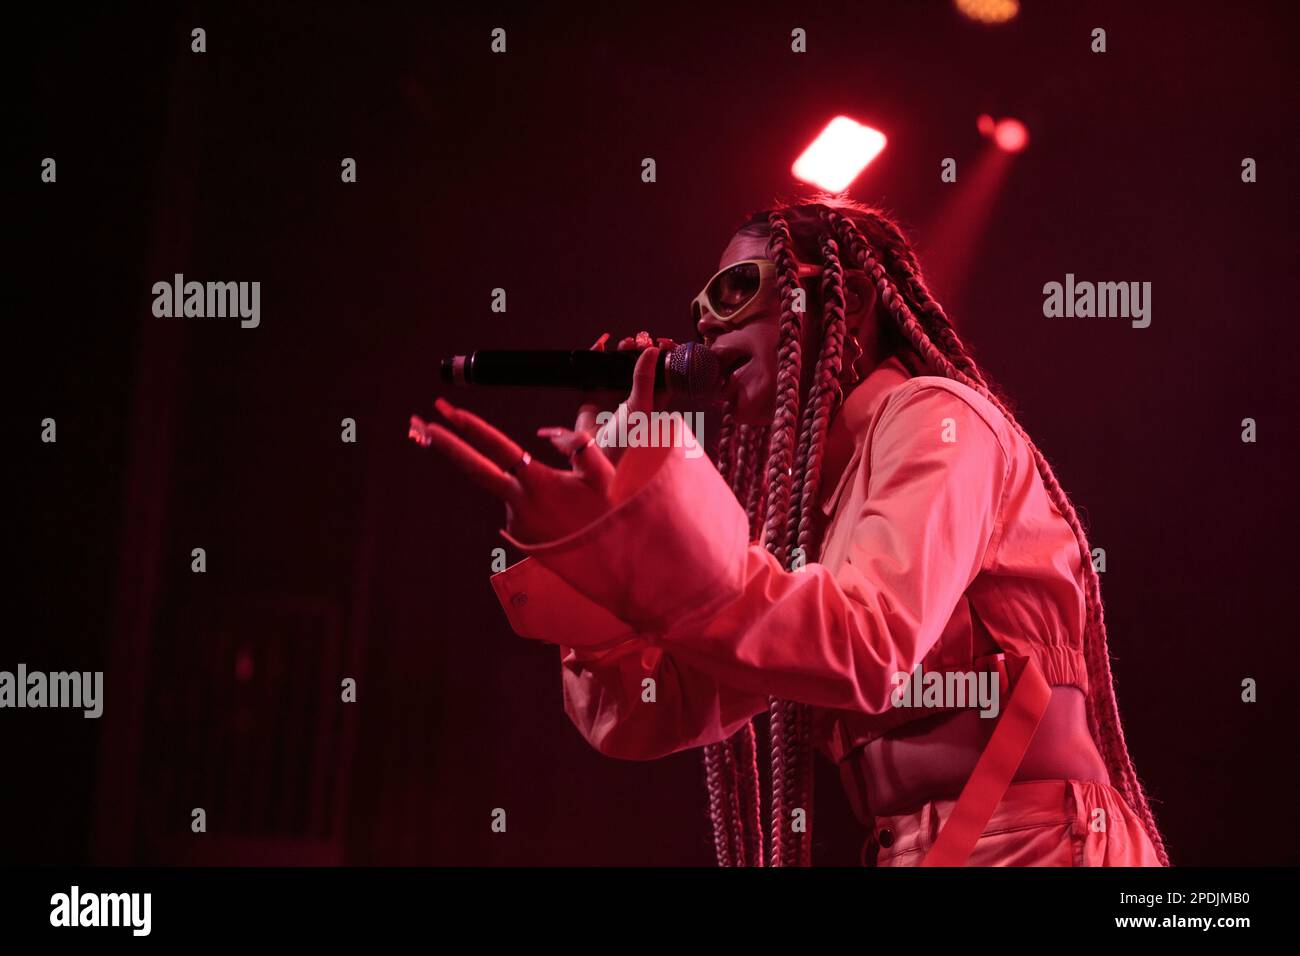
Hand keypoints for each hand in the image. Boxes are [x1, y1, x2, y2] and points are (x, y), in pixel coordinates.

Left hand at [411, 398, 614, 544]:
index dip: (471, 427)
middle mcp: (519, 503)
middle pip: (474, 469)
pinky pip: (522, 510)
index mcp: (538, 482)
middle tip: (419, 425)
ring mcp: (516, 522)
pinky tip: (562, 521)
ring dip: (528, 489)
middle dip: (445, 445)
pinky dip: (536, 506)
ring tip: (571, 510)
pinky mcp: (519, 537)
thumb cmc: (609, 516)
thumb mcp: (602, 473)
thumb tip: (544, 434)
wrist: (609, 565)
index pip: (498, 448)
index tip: (447, 412)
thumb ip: (576, 443)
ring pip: (513, 490)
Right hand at [575, 335, 667, 465]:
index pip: (663, 373)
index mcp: (654, 401)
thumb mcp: (641, 407)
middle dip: (641, 350)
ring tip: (625, 344)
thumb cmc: (629, 442)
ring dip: (622, 351)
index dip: (664, 356)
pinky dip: (596, 355)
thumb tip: (652, 351)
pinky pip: (595, 370)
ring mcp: (614, 395)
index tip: (664, 342)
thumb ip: (645, 378)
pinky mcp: (593, 395)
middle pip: (640, 365)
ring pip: (618, 365)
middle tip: (641, 340)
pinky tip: (601, 344)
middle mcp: (635, 397)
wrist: (599, 459)